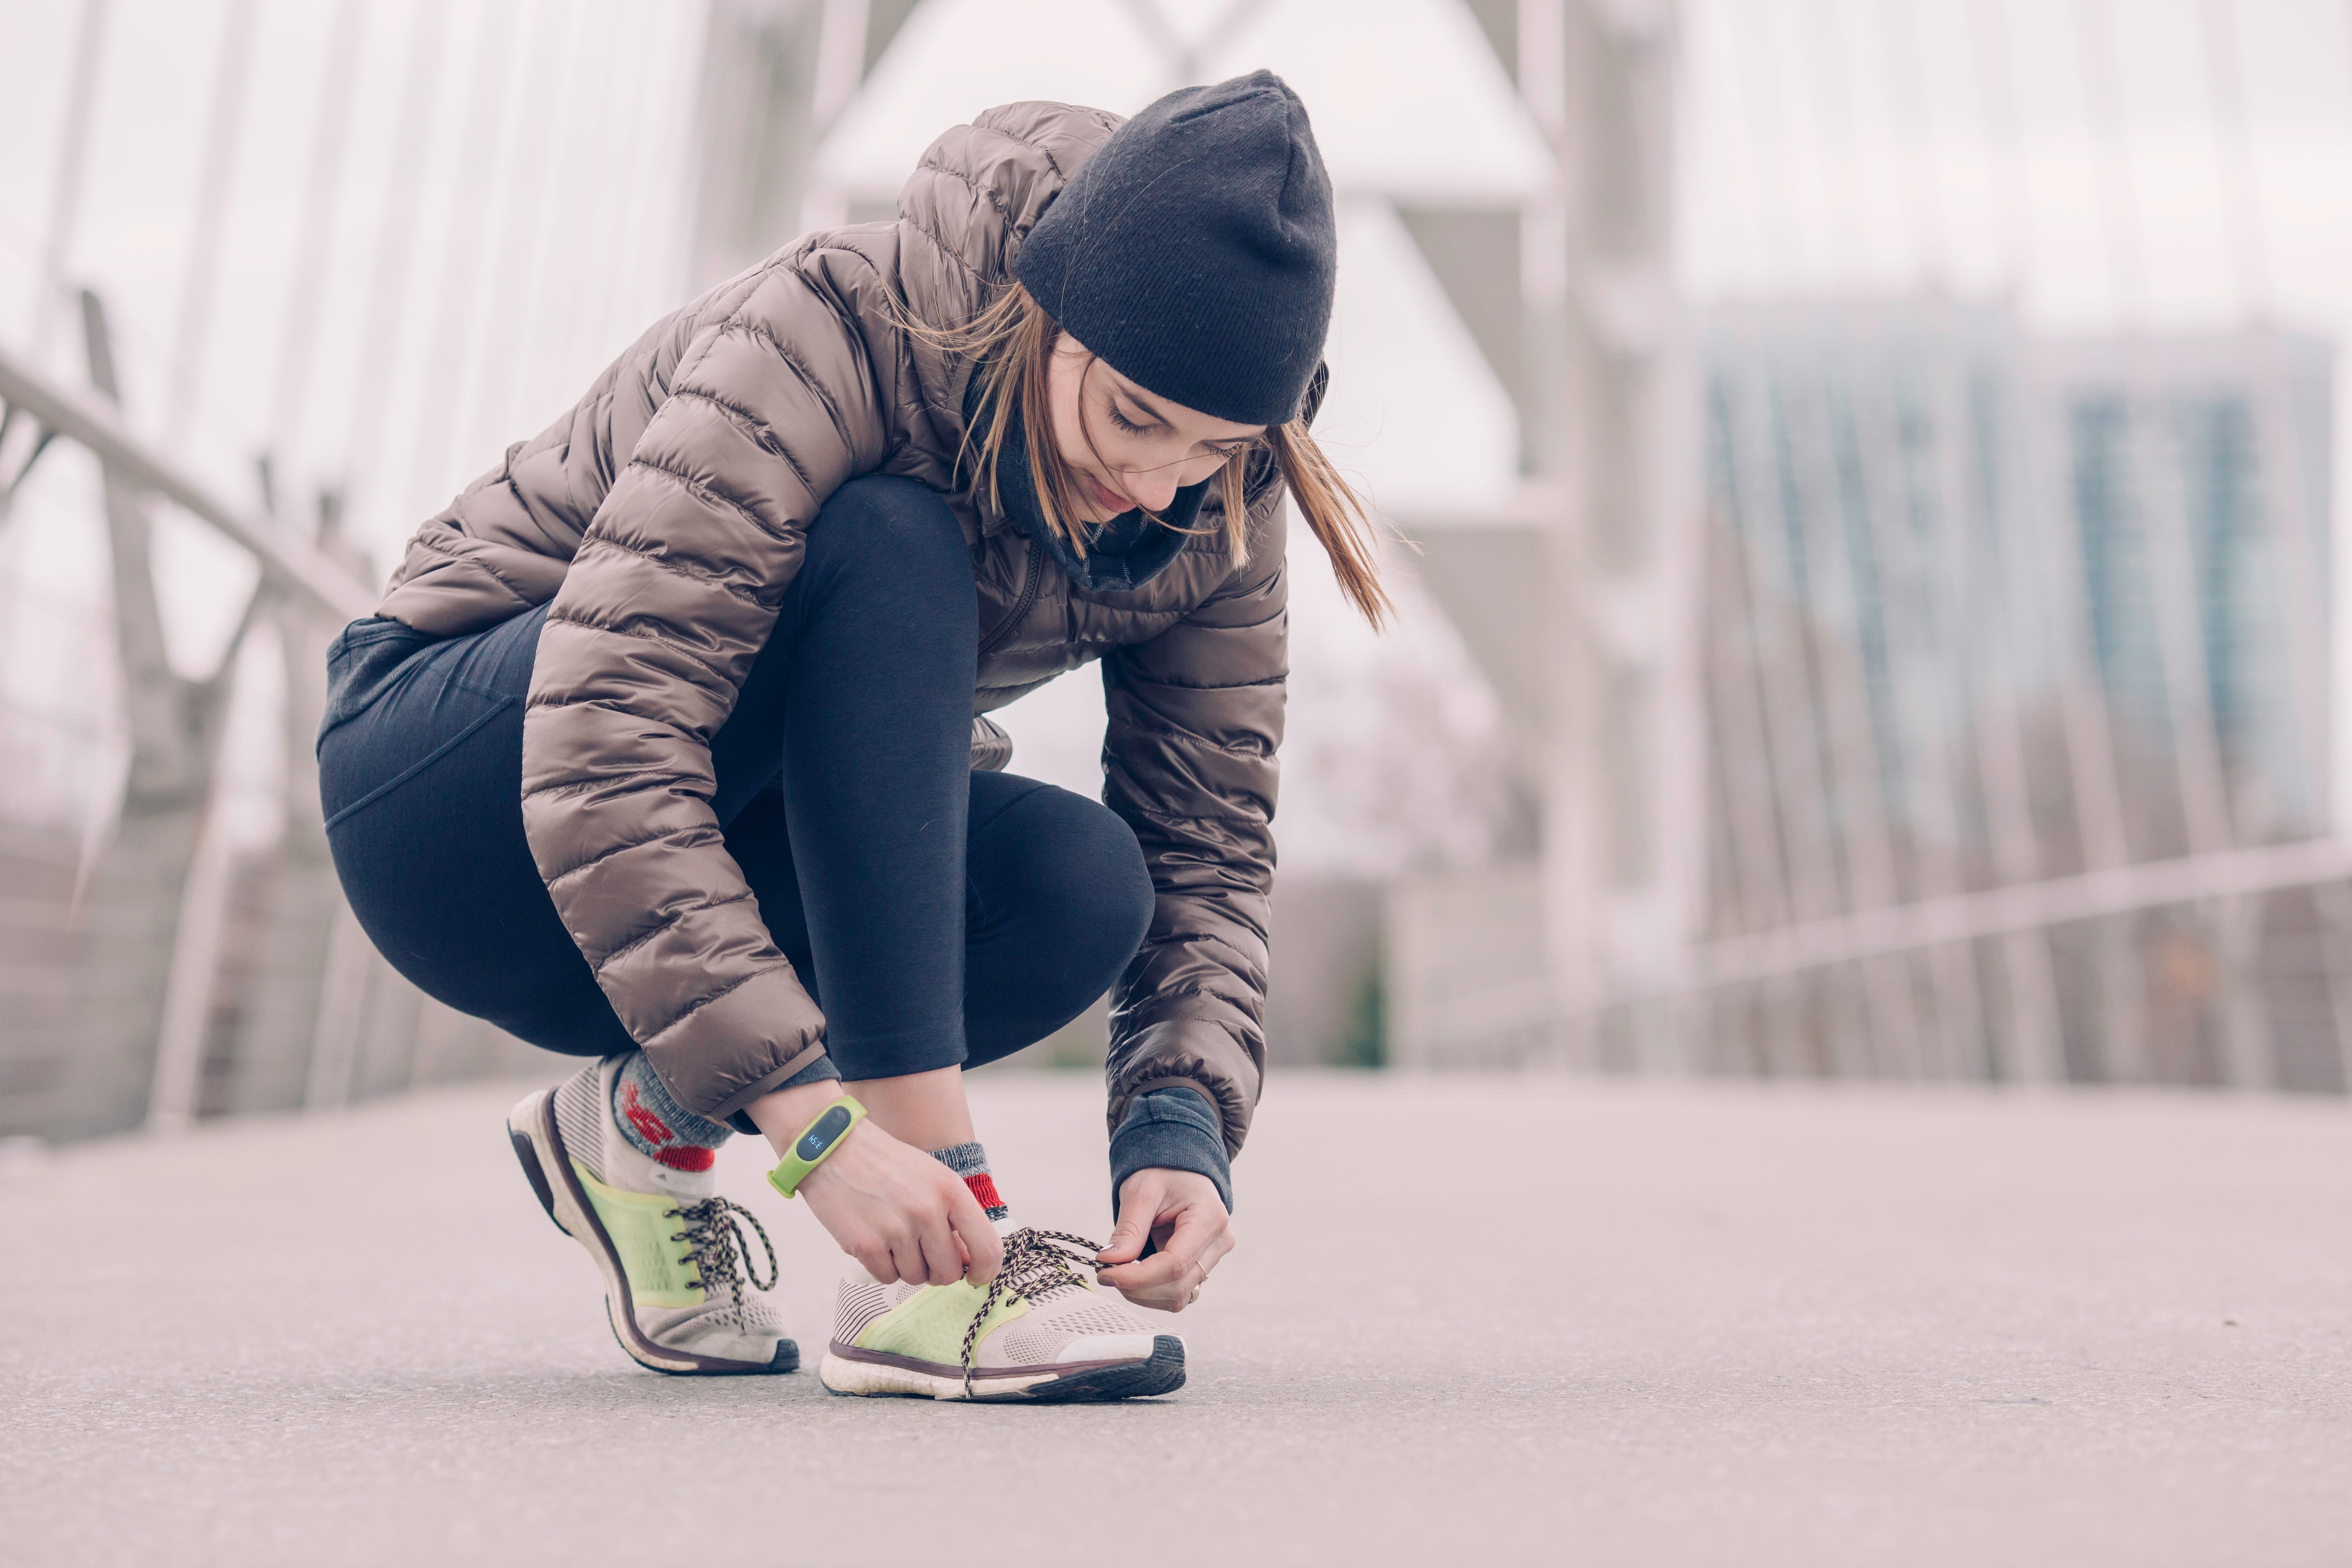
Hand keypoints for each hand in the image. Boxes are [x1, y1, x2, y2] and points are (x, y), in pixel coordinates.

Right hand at [751, 1081, 1000, 1288]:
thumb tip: (968, 1261)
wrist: (833, 1147)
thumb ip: (955, 1216)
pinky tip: (874, 1240)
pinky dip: (882, 1266)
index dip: (986, 1271)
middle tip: (922, 1252)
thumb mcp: (932, 1177)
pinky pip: (886, 1277)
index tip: (975, 1277)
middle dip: (937, 1270)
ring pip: (916, 1277)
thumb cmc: (886, 1163)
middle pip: (949, 1273)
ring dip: (906, 1265)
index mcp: (950, 1191)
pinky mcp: (866, 1245)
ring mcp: (896, 1230)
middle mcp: (927, 1211)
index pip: (986, 1247)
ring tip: (892, 1236)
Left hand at [1095, 1168, 1233, 1312]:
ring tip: (1121, 1271)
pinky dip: (1152, 1292)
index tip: (1105, 1274)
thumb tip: (1109, 1262)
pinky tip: (1136, 1275)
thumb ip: (1128, 1229)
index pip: (1175, 1264)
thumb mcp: (1140, 1191)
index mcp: (1209, 1218)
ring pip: (1178, 1297)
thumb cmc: (1163, 1173)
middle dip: (1137, 1287)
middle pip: (1177, 1286)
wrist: (1180, 1171)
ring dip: (1143, 1293)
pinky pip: (1178, 1294)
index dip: (1137, 1277)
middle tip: (1106, 1273)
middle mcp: (1219, 1242)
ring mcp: (1214, 1258)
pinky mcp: (1203, 1267)